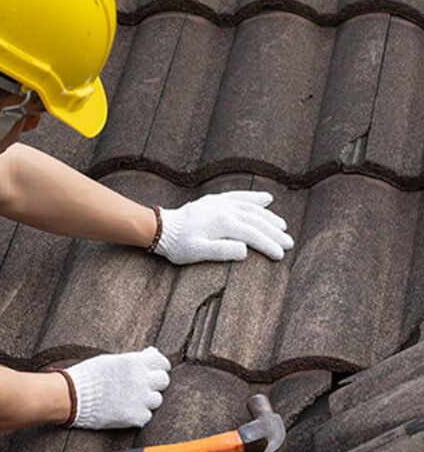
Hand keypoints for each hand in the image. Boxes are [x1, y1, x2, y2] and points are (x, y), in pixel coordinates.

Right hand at [64, 347, 170, 429]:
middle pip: (163, 381)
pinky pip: (146, 416)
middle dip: (155, 382)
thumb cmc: (89, 375)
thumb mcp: (111, 360)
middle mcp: (141, 380)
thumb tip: (151, 353)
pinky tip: (125, 409)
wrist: (73, 396)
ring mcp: (140, 400)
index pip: (162, 362)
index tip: (155, 369)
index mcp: (135, 362)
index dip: (159, 366)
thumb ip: (133, 359)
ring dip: (147, 399)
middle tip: (143, 385)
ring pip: (156, 400)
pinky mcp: (135, 417)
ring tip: (131, 398)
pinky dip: (138, 414)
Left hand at [154, 191, 293, 264]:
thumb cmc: (179, 244)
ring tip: (282, 226)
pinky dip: (254, 197)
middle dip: (274, 232)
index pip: (253, 234)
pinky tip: (267, 199)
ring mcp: (221, 203)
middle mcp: (225, 209)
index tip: (281, 255)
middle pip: (256, 220)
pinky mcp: (216, 200)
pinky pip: (239, 196)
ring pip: (251, 208)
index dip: (268, 245)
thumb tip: (245, 250)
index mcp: (223, 223)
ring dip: (269, 217)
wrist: (162, 228)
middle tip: (289, 243)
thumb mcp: (198, 252)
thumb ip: (221, 251)